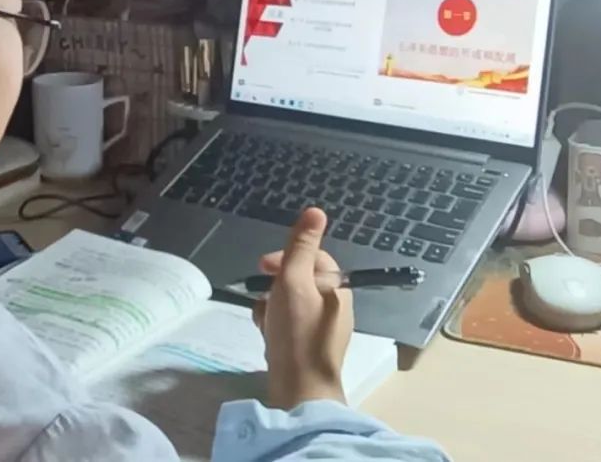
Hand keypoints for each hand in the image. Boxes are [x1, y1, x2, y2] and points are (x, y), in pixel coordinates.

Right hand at [252, 207, 353, 409]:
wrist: (299, 389)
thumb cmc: (296, 331)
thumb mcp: (294, 281)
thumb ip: (301, 246)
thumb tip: (316, 211)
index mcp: (336, 287)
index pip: (312, 257)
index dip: (286, 257)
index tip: (263, 267)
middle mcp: (335, 306)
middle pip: (299, 280)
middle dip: (275, 285)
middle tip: (263, 297)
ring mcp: (323, 328)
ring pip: (291, 303)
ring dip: (272, 305)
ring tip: (264, 320)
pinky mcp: (310, 348)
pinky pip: (290, 325)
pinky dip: (275, 325)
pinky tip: (266, 334)